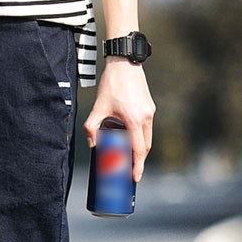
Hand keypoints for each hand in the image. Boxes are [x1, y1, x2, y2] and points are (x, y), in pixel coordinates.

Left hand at [83, 57, 154, 182]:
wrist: (124, 63)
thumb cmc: (111, 84)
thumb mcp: (97, 108)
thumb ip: (91, 128)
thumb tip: (92, 144)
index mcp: (134, 121)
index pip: (138, 150)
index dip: (137, 166)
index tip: (135, 178)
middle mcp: (146, 118)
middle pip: (145, 147)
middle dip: (138, 161)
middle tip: (129, 171)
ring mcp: (150, 112)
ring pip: (147, 137)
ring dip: (138, 147)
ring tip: (125, 153)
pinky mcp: (150, 107)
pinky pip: (146, 127)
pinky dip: (138, 135)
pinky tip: (125, 134)